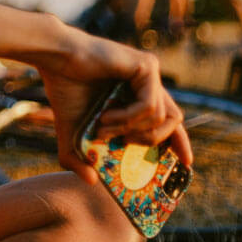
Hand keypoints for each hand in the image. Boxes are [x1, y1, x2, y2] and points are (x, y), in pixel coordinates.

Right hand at [35, 28, 192, 183]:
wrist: (55, 60)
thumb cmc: (64, 89)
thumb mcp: (70, 132)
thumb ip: (77, 157)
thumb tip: (91, 181)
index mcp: (137, 95)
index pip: (168, 120)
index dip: (179, 142)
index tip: (186, 162)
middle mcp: (148, 83)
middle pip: (173, 121)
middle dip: (154, 140)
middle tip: (128, 144)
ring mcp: (149, 73)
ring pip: (161, 117)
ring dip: (130, 129)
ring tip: (104, 126)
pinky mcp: (147, 66)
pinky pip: (150, 106)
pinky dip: (129, 117)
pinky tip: (107, 114)